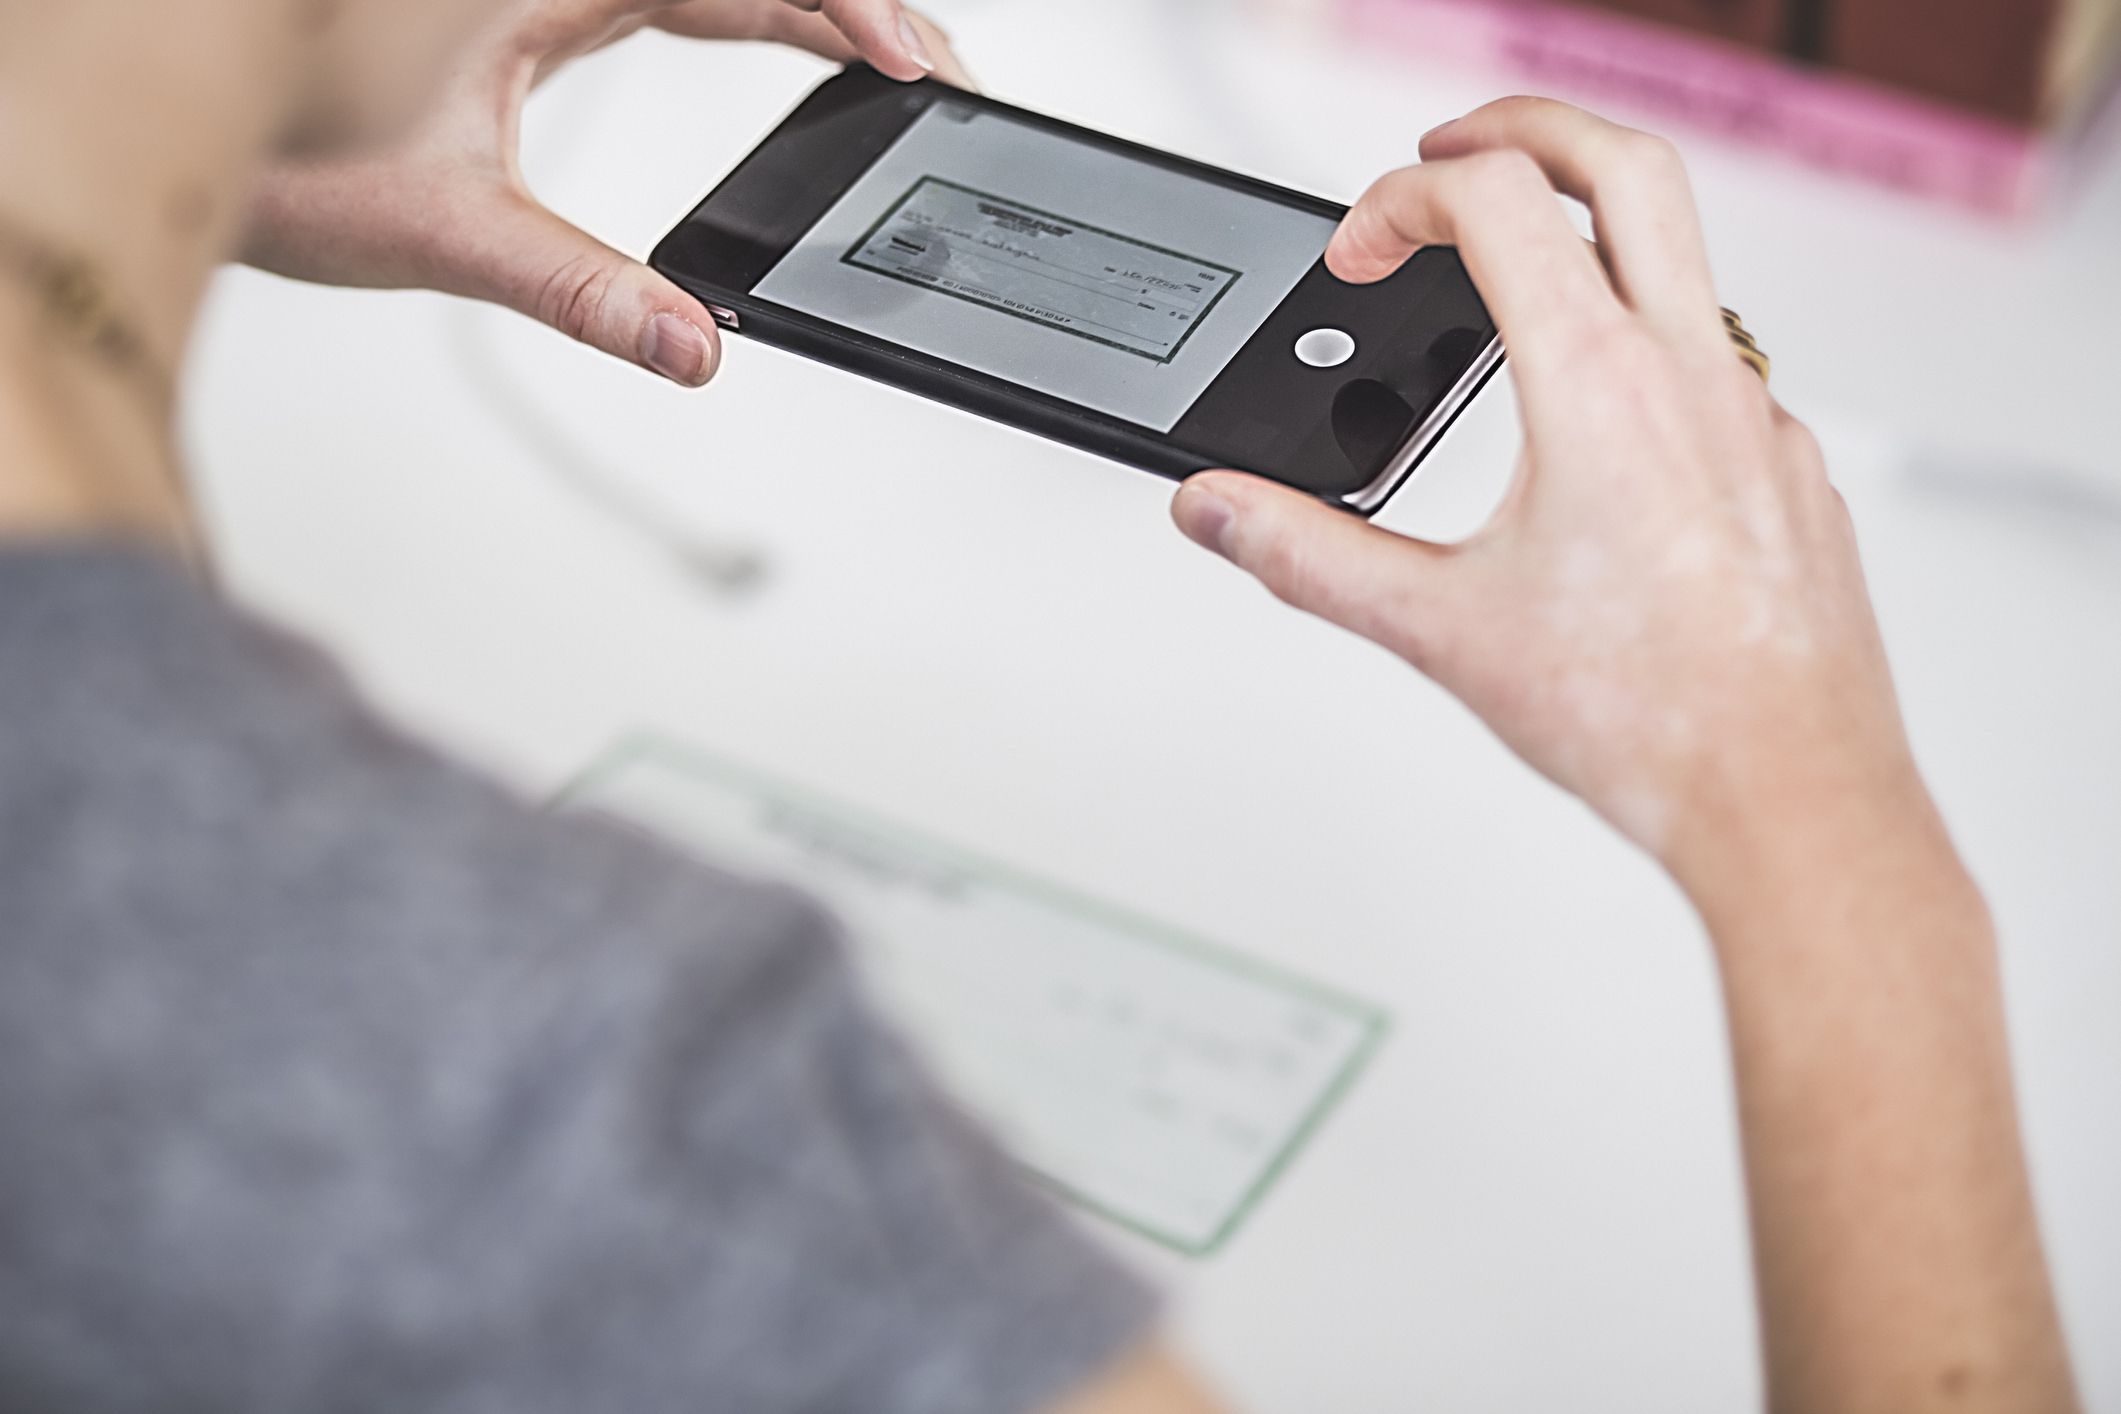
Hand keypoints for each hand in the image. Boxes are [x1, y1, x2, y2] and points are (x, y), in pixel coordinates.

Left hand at [242, 0, 969, 385]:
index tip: (914, 63)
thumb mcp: (444, 227)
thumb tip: (693, 343)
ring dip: (808, 5)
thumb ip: (582, 290)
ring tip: (888, 58)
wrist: (166, 108)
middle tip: (936, 70)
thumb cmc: (267, 142)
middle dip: (854, 6)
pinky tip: (789, 44)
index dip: (844, 11)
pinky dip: (748, 10)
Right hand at [1171, 98, 1920, 886]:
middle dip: (1521, 128)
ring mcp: (1757, 414)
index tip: (1359, 254)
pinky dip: (1645, 344)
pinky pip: (1718, 360)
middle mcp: (1692, 375)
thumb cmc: (1648, 718)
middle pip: (1621, 161)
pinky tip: (1598, 431)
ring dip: (1588, 234)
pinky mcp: (1789, 467)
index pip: (1494, 202)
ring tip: (1514, 286)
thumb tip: (1218, 510)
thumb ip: (1308, 556)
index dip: (1400, 198)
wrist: (1789, 797)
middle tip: (1449, 151)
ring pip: (1684, 256)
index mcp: (1599, 386)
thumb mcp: (1441, 630)